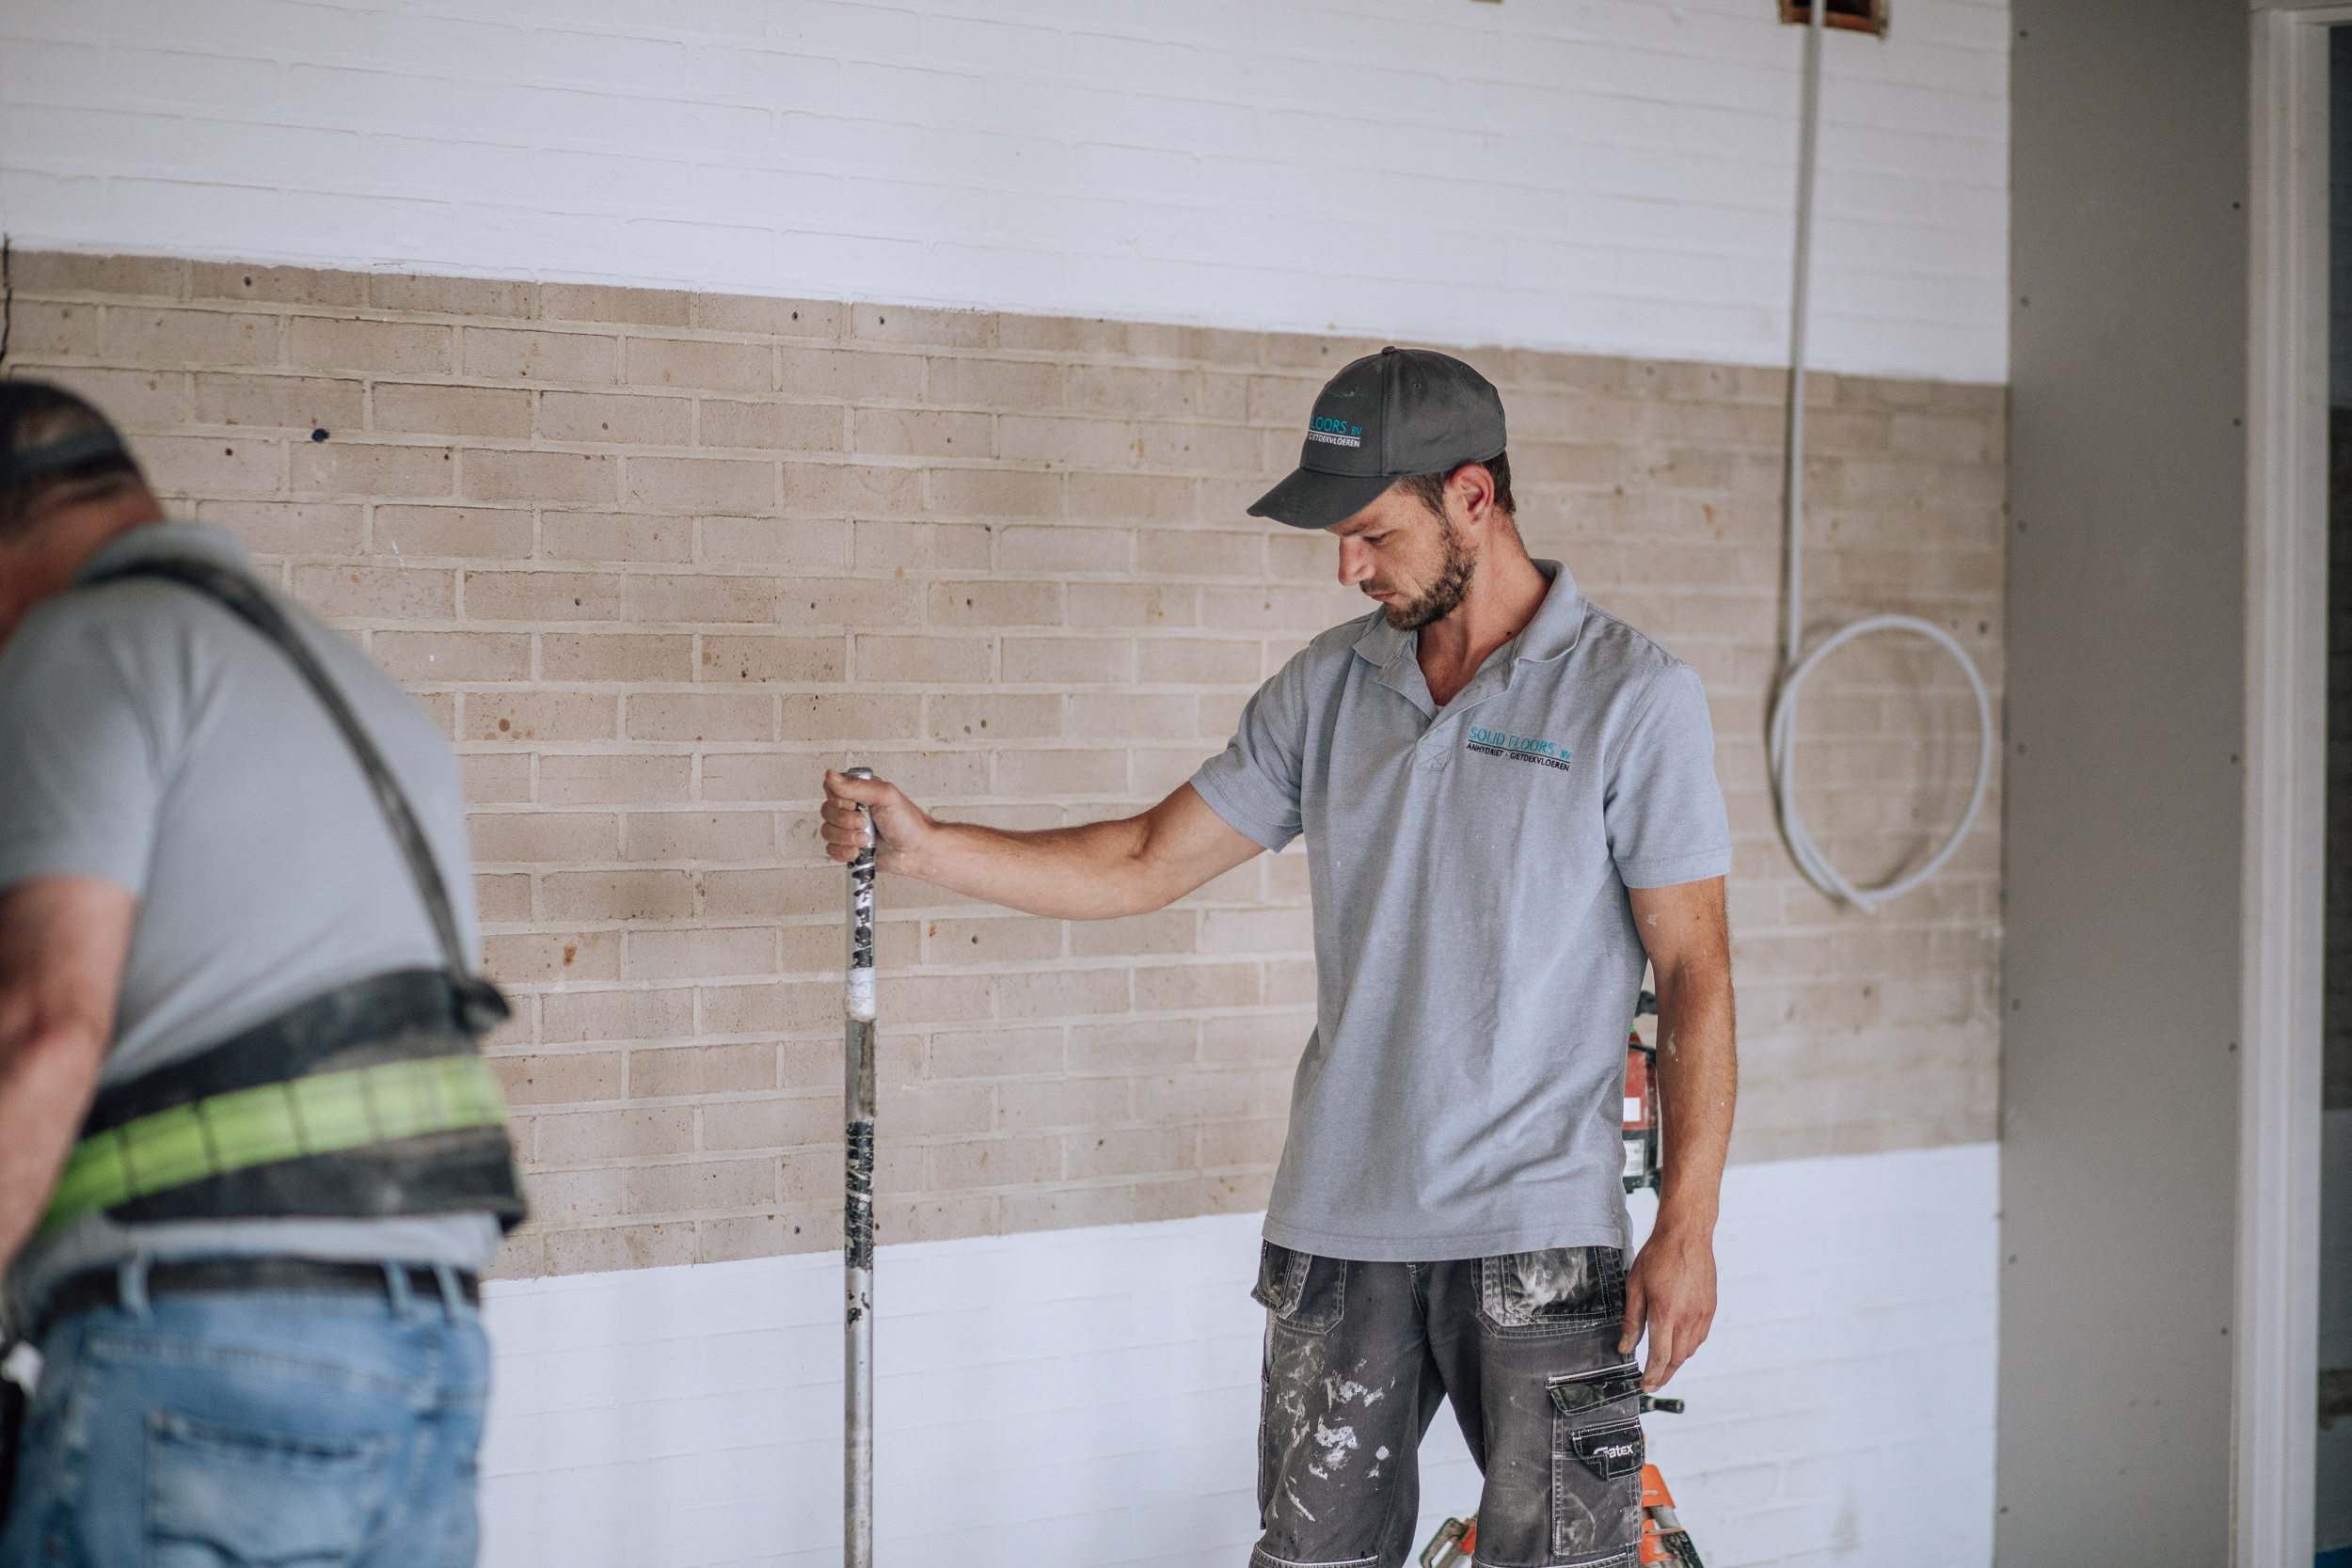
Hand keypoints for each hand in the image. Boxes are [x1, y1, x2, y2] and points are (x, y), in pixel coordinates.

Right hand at [821, 769, 932, 871]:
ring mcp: (849, 829)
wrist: (916, 851)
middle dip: (846, 821)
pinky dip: (844, 852)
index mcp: (859, 791)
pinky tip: (858, 850)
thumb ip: (855, 786)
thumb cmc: (908, 822)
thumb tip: (831, 775)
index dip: (839, 800)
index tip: (855, 804)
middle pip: (826, 811)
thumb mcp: (884, 796)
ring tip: (866, 839)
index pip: (830, 789)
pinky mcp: (849, 847)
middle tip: (866, 823)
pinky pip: (831, 849)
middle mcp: (851, 809)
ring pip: (827, 831)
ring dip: (846, 837)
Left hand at [1618, 1221, 1716, 1390]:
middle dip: (1663, 1374)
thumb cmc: (1659, 1255)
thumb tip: (1626, 1346)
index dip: (1652, 1376)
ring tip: (1662, 1363)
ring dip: (1675, 1360)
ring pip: (1689, 1350)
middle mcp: (1688, 1318)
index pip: (1659, 1357)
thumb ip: (1632, 1320)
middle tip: (1652, 1381)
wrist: (1687, 1235)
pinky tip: (1677, 1343)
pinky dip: (1687, 1346)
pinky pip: (1699, 1337)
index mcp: (1666, 1313)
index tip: (1645, 1385)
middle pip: (1676, 1359)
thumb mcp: (1635, 1287)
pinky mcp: (1710, 1308)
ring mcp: (1702, 1314)